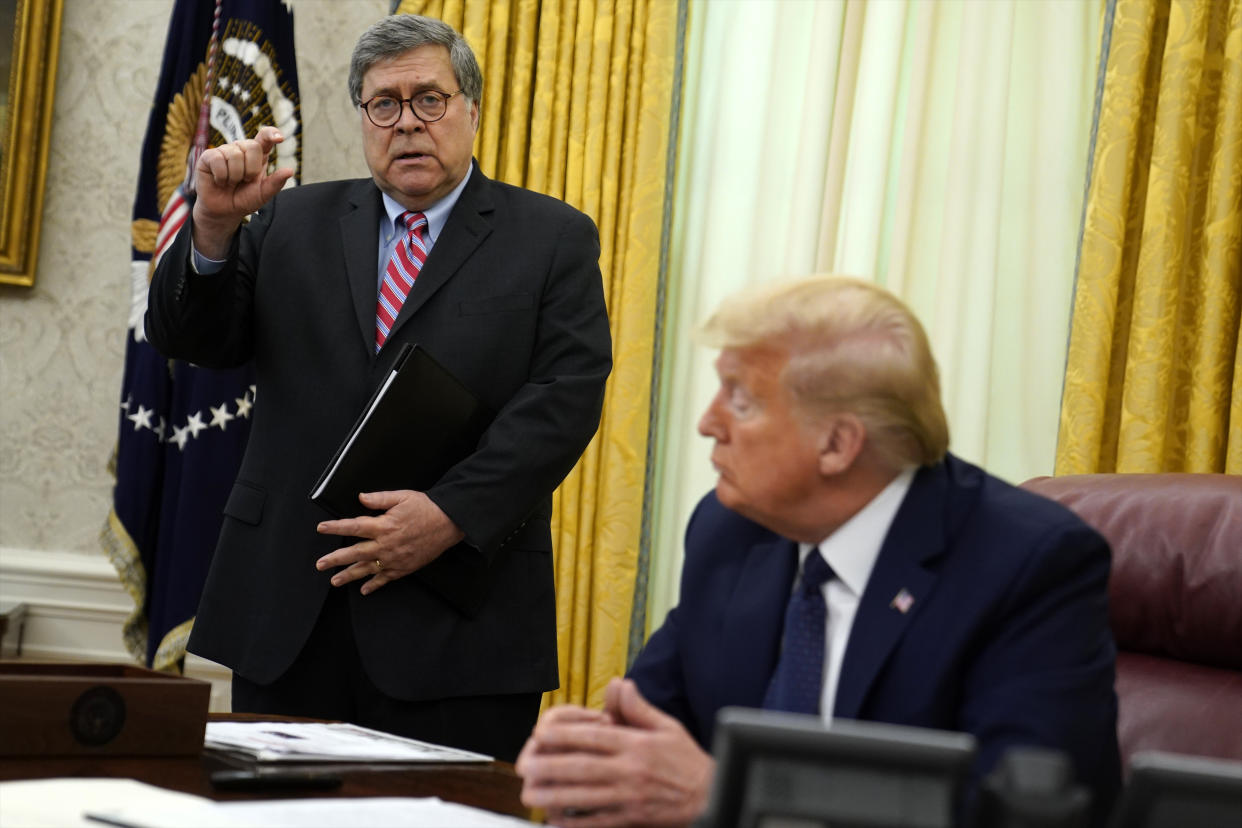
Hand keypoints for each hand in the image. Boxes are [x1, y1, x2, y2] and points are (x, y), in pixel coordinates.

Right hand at [192, 125, 294, 257]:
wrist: (224, 211)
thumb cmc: (244, 199)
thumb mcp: (263, 194)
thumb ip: (275, 183)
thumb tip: (290, 171)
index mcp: (257, 155)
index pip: (265, 137)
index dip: (271, 133)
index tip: (279, 138)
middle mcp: (241, 149)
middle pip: (252, 146)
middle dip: (251, 169)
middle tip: (244, 181)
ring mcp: (224, 151)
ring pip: (234, 155)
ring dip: (235, 176)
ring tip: (231, 182)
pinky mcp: (208, 156)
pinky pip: (218, 160)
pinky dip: (221, 176)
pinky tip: (219, 181)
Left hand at [314, 490, 464, 594]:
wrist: (449, 523)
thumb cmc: (427, 508)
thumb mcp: (402, 496)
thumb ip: (379, 498)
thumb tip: (361, 497)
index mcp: (384, 525)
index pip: (354, 526)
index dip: (336, 527)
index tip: (322, 529)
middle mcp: (386, 544)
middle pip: (355, 553)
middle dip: (335, 559)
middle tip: (320, 564)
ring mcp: (395, 559)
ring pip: (367, 569)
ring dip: (349, 575)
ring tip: (335, 581)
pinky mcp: (404, 567)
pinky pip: (386, 579)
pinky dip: (374, 585)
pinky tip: (364, 590)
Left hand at [515, 678, 714, 827]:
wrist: (712, 796)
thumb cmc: (687, 761)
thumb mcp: (667, 726)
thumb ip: (638, 708)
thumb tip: (619, 684)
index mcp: (636, 745)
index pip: (594, 737)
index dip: (565, 735)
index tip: (540, 733)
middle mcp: (630, 770)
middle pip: (583, 767)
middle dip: (551, 766)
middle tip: (525, 765)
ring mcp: (629, 797)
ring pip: (585, 797)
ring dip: (555, 795)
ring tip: (530, 793)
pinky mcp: (632, 818)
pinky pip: (598, 822)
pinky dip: (576, 823)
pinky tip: (555, 820)